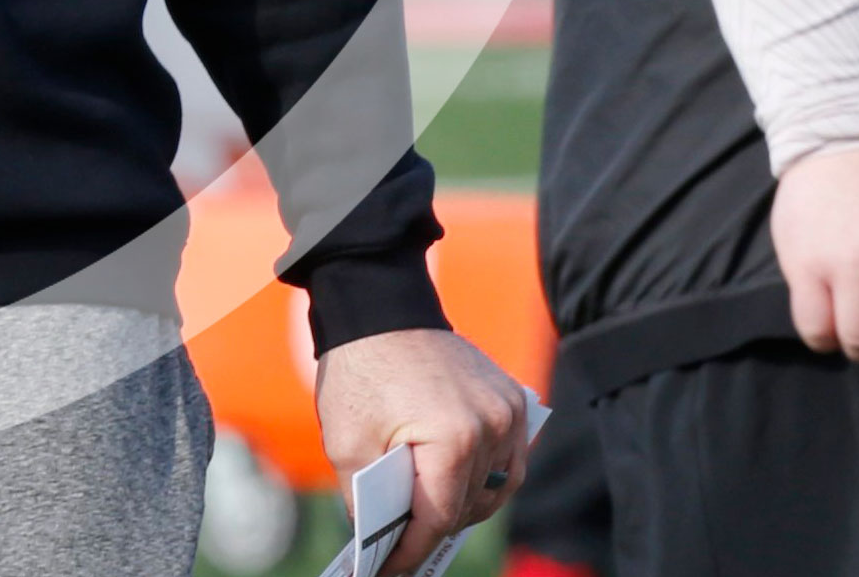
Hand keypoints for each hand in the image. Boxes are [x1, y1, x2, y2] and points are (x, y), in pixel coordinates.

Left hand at [313, 328, 527, 573]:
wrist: (380, 307)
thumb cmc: (359, 370)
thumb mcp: (345, 441)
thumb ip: (363, 498)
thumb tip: (377, 539)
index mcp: (453, 440)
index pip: (438, 519)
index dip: (411, 550)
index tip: (390, 569)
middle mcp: (492, 429)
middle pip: (468, 507)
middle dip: (433, 528)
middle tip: (402, 546)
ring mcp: (508, 413)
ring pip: (495, 489)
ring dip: (463, 504)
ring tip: (429, 517)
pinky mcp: (512, 400)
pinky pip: (508, 459)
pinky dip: (485, 476)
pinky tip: (456, 482)